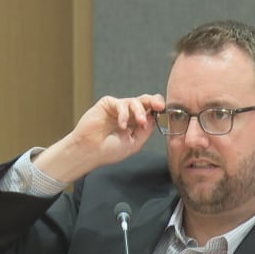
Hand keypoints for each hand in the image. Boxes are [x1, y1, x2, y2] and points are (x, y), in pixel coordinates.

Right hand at [35, 94, 164, 182]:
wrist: (90, 152)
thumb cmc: (109, 151)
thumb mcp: (135, 143)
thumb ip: (147, 130)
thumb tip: (156, 116)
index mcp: (136, 123)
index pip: (150, 111)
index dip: (158, 109)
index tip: (164, 111)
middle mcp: (128, 114)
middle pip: (144, 101)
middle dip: (154, 102)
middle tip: (159, 106)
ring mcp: (117, 108)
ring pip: (134, 101)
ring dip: (140, 111)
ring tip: (140, 122)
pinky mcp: (107, 104)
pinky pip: (120, 103)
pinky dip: (124, 114)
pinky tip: (122, 125)